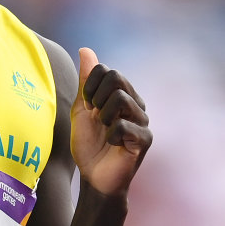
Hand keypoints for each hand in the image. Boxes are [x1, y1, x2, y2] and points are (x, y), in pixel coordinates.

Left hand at [70, 48, 151, 196]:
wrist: (93, 176)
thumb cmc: (88, 143)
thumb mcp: (81, 109)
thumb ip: (85, 81)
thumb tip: (85, 50)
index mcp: (122, 95)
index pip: (107, 70)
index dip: (89, 85)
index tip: (86, 105)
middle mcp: (136, 104)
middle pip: (116, 78)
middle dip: (96, 96)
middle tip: (95, 116)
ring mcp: (143, 121)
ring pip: (120, 98)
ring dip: (103, 116)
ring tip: (104, 129)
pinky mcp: (144, 139)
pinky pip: (124, 125)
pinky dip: (109, 134)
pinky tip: (112, 144)